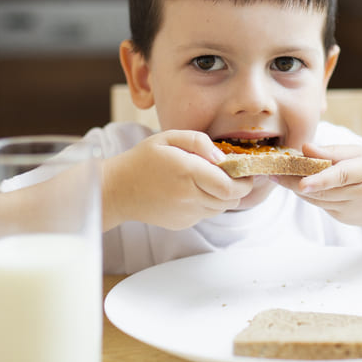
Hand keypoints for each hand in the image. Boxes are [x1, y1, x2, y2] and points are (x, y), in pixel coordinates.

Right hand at [104, 130, 252, 229]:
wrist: (117, 190)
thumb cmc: (143, 159)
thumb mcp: (168, 138)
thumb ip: (199, 142)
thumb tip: (222, 158)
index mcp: (188, 173)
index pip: (230, 187)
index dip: (245, 181)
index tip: (244, 171)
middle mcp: (189, 197)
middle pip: (231, 200)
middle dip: (238, 188)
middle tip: (232, 175)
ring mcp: (186, 214)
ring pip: (221, 208)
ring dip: (222, 196)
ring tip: (207, 181)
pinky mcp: (182, 223)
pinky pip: (206, 214)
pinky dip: (206, 203)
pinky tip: (190, 191)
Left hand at [275, 143, 361, 227]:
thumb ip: (334, 152)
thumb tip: (306, 148)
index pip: (342, 175)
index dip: (321, 180)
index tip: (302, 183)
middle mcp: (360, 194)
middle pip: (323, 191)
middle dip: (294, 182)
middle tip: (272, 170)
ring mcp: (351, 210)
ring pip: (317, 199)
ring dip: (296, 187)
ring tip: (277, 174)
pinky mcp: (343, 218)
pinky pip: (320, 204)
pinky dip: (308, 194)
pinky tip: (299, 183)